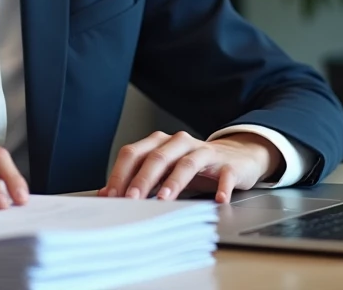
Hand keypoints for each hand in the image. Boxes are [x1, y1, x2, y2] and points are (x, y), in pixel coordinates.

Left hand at [97, 131, 282, 202]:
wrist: (236, 157)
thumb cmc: (193, 167)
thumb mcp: (163, 171)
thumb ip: (137, 179)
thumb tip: (106, 193)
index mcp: (159, 142)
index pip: (133, 153)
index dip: (120, 174)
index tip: (110, 196)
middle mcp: (179, 142)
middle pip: (157, 157)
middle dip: (142, 179)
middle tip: (132, 199)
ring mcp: (204, 151)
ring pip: (186, 163)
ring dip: (174, 182)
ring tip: (164, 200)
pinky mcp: (227, 164)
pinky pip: (224, 175)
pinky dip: (221, 187)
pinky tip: (218, 200)